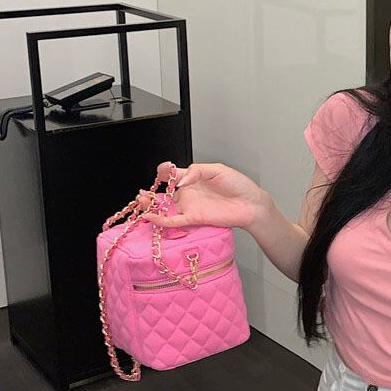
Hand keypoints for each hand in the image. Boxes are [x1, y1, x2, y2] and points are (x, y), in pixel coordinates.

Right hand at [138, 160, 268, 231]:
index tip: (160, 171)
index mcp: (193, 177)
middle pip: (164, 193)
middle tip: (141, 193)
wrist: (250, 204)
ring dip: (151, 206)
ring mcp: (190, 206)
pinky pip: (174, 221)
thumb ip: (197, 171)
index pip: (172, 173)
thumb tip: (181, 181)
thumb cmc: (238, 185)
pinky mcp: (194, 218)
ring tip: (140, 202)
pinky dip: (161, 220)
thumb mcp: (218, 170)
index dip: (163, 171)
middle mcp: (188, 192)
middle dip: (149, 193)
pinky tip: (151, 217)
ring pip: (165, 207)